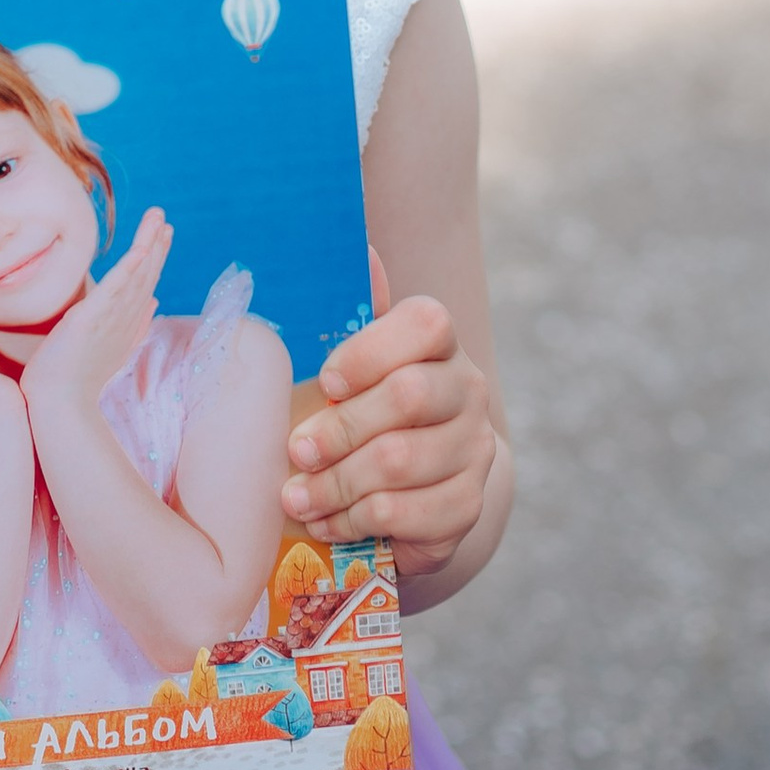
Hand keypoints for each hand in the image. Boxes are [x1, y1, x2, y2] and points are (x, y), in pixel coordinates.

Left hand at [22, 209, 172, 418]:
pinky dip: (130, 267)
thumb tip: (154, 303)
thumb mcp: (108, 347)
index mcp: (125, 324)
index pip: (145, 285)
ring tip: (159, 220)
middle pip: (146, 276)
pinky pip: (115, 289)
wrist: (58, 404)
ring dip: (149, 246)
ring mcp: (110, 319)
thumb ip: (132, 325)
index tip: (164, 234)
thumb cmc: (74, 379)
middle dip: (157, 247)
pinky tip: (141, 249)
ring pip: (136, 276)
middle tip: (165, 221)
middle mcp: (123, 320)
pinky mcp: (92, 319)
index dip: (155, 259)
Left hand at [281, 248, 498, 581]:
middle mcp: (466, 389)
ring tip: (296, 497)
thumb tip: (363, 247)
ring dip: (336, 484)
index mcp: (437, 343)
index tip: (325, 378)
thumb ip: (352, 314)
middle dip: (340, 428)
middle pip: (408, 396)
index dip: (371, 350)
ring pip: (400, 462)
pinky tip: (328, 522)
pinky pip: (409, 513)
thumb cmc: (362, 412)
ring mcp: (474, 448)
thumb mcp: (349, 366)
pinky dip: (355, 520)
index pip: (425, 324)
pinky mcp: (467, 504)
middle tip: (295, 451)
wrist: (409, 490)